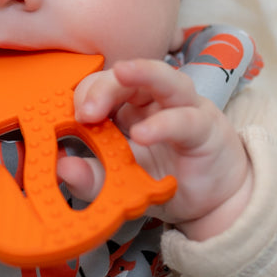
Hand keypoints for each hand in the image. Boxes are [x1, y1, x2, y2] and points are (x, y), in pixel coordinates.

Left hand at [63, 59, 252, 240]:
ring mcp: (184, 109)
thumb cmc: (167, 181)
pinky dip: (163, 123)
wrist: (215, 203)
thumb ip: (94, 178)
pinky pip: (185, 119)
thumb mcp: (122, 185)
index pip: (103, 86)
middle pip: (128, 76)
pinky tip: (143, 133)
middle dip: (103, 86)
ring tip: (120, 73)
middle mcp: (156, 101)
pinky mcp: (206, 127)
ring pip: (164, 79)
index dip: (86, 94)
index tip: (70, 118)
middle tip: (85, 110)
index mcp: (130, 108)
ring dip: (141, 73)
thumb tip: (62, 169)